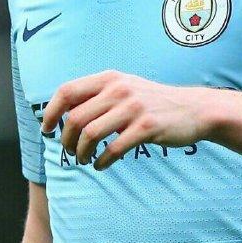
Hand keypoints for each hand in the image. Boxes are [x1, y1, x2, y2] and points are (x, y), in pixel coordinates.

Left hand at [41, 70, 207, 169]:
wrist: (194, 109)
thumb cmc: (155, 102)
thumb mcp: (127, 88)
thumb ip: (100, 95)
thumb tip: (63, 113)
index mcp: (112, 78)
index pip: (67, 91)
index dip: (50, 112)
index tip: (47, 129)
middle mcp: (121, 89)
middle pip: (75, 118)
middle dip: (67, 141)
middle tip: (72, 152)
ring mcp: (134, 107)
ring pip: (89, 134)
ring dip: (81, 153)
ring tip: (86, 159)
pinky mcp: (147, 127)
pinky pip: (112, 149)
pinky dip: (101, 162)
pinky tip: (102, 165)